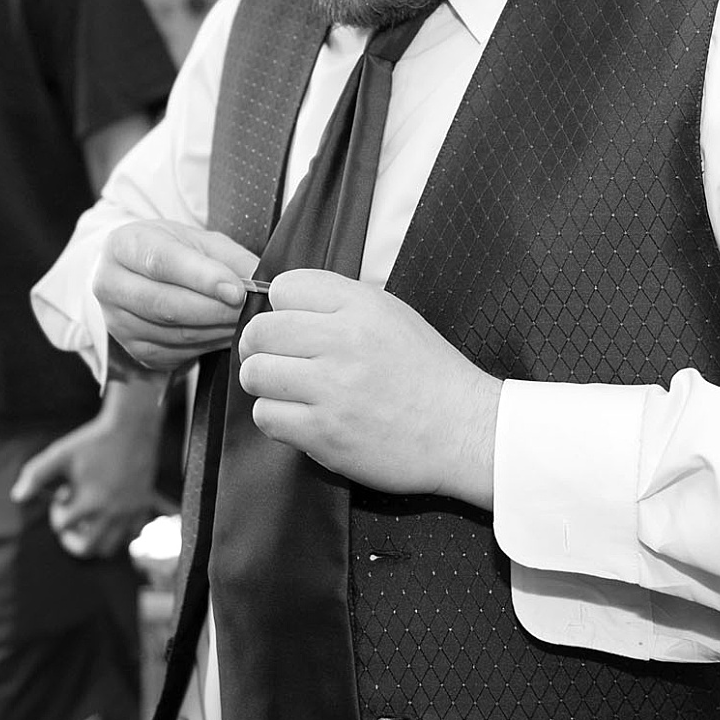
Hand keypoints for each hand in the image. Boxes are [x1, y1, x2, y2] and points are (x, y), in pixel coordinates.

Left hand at [12, 383, 166, 557]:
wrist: (132, 429)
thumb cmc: (92, 442)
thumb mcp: (60, 454)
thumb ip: (36, 475)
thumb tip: (17, 497)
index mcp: (90, 501)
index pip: (63, 526)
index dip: (57, 512)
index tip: (62, 494)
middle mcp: (111, 513)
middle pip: (86, 549)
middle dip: (71, 540)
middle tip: (70, 525)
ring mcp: (129, 513)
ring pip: (109, 548)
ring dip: (95, 539)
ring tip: (91, 519)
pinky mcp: (143, 508)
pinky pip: (131, 535)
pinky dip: (118, 533)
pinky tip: (111, 513)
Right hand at [91, 219, 260, 375]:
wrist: (136, 275)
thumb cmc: (169, 252)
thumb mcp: (198, 240)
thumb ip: (229, 257)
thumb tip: (261, 281)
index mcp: (123, 245)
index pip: (162, 262)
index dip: (203, 278)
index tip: (237, 289)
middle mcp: (111, 285)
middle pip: (167, 305)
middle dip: (216, 309)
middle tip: (249, 308)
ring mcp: (119, 323)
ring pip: (176, 334)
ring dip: (217, 330)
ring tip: (243, 320)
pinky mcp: (135, 351)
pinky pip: (178, 353)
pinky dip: (208, 345)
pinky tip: (223, 333)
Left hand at [237, 272, 500, 503]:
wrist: (464, 431)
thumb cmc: (429, 376)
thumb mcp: (393, 316)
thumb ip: (341, 304)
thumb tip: (286, 305)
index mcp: (361, 306)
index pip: (285, 287)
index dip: (282, 309)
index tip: (294, 329)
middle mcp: (343, 341)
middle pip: (260, 332)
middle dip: (261, 348)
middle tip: (278, 363)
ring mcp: (332, 388)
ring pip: (255, 375)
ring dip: (266, 386)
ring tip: (291, 393)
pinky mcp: (324, 432)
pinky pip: (267, 417)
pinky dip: (278, 419)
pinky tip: (303, 419)